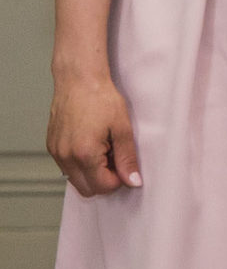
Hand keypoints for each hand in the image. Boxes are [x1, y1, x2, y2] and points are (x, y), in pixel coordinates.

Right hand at [47, 69, 141, 196]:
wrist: (79, 78)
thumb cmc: (100, 97)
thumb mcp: (122, 128)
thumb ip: (127, 158)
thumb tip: (132, 180)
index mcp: (84, 153)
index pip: (103, 186)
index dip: (118, 179)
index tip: (123, 163)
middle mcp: (66, 156)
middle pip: (87, 190)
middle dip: (103, 180)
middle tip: (114, 158)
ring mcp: (56, 152)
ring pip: (74, 180)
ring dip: (90, 173)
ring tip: (102, 148)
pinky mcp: (52, 146)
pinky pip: (66, 167)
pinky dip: (79, 164)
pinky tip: (89, 144)